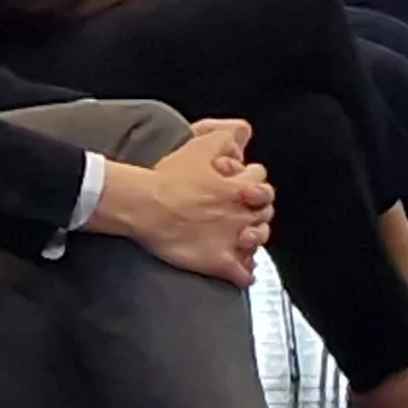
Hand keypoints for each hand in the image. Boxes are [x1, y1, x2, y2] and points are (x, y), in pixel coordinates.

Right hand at [87, 120, 273, 284]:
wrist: (142, 206)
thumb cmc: (167, 179)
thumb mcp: (199, 148)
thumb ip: (224, 138)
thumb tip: (240, 133)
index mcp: (240, 188)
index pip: (262, 182)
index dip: (253, 183)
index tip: (243, 187)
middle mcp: (242, 213)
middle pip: (265, 212)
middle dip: (256, 211)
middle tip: (242, 212)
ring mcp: (233, 239)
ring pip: (259, 241)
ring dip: (254, 239)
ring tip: (243, 239)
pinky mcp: (219, 262)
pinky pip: (243, 274)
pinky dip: (244, 273)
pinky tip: (239, 271)